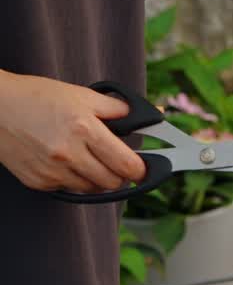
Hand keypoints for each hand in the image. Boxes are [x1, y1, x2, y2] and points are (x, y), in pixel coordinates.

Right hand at [0, 72, 146, 192]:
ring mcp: (52, 171)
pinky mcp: (38, 182)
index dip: (140, 169)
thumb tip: (144, 117)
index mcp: (84, 130)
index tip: (142, 168)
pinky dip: (72, 180)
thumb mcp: (81, 95)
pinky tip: (64, 161)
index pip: (127, 164)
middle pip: (113, 182)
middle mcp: (69, 154)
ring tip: (87, 158)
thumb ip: (116, 108)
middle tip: (116, 163)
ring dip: (97, 178)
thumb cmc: (36, 97)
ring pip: (92, 189)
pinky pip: (68, 189)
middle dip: (120, 174)